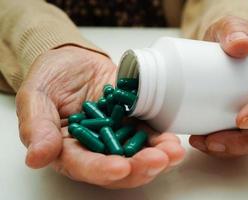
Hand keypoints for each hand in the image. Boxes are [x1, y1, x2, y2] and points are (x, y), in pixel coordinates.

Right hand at [16, 46, 184, 187]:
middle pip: (117, 167)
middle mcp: (95, 147)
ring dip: (157, 157)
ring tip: (172, 153)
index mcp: (67, 148)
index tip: (120, 168)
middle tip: (157, 161)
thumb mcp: (35, 96)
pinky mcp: (131, 120)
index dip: (101, 170)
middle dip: (139, 168)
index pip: (83, 166)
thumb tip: (38, 157)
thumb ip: (36, 125)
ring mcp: (116, 134)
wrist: (73, 60)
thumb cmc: (51, 77)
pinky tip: (172, 140)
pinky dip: (161, 139)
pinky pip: (147, 133)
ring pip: (137, 154)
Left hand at [190, 16, 247, 156]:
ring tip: (203, 143)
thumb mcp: (231, 25)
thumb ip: (235, 29)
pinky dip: (222, 146)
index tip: (243, 120)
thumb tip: (240, 46)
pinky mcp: (243, 117)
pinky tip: (202, 141)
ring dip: (232, 148)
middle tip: (215, 142)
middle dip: (247, 141)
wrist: (220, 46)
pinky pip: (240, 138)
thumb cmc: (230, 36)